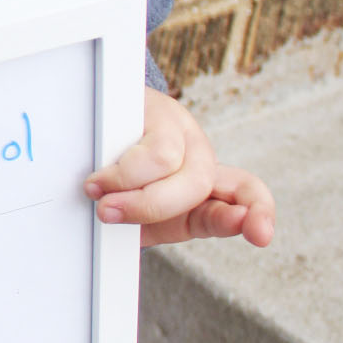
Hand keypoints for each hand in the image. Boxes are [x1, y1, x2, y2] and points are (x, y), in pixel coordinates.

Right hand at [85, 87, 274, 250]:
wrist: (83, 136)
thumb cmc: (110, 185)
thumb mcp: (134, 219)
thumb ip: (147, 225)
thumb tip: (131, 230)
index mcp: (202, 191)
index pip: (245, 195)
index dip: (257, 212)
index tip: (260, 233)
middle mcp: (197, 156)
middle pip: (199, 185)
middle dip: (150, 207)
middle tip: (109, 213)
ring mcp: (179, 128)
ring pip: (172, 165)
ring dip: (129, 190)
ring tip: (97, 193)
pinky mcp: (157, 108)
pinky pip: (149, 150)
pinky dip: (119, 174)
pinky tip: (98, 176)